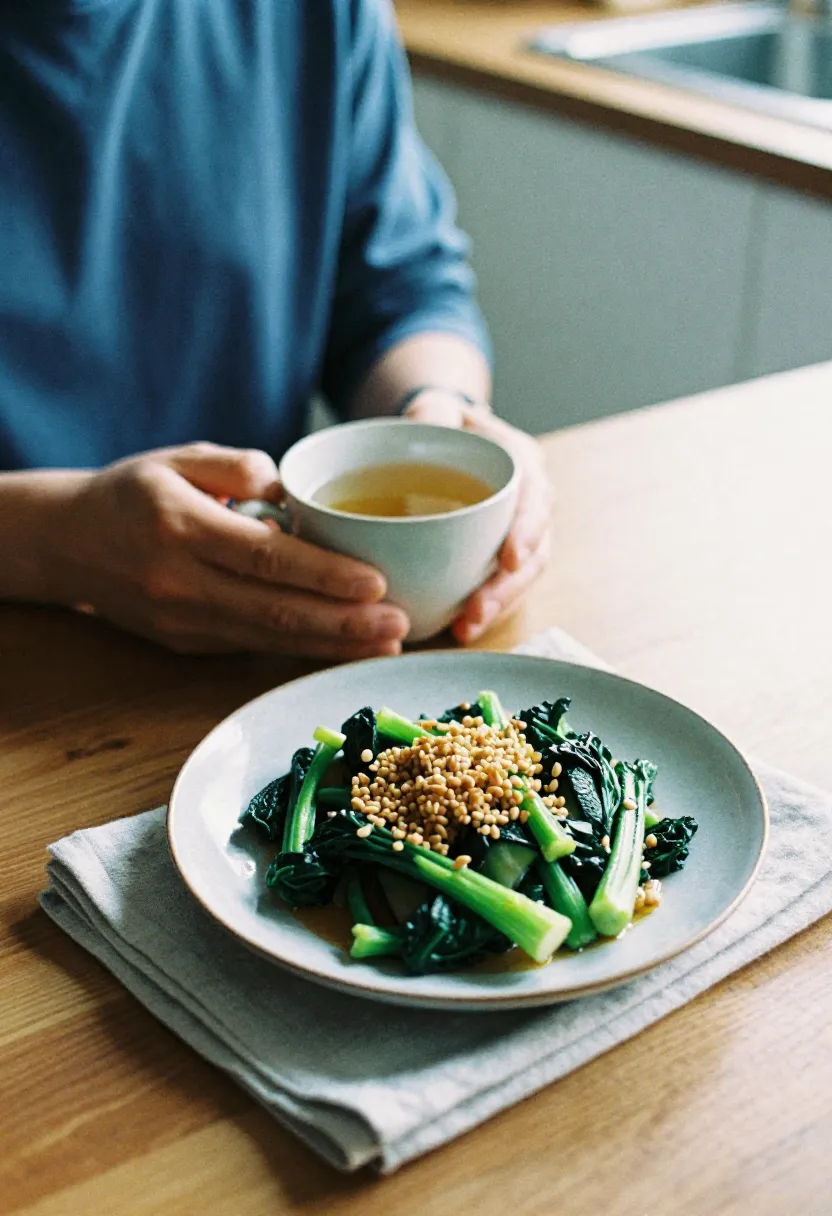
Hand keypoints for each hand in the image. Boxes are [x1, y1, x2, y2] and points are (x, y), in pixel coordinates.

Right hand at [49, 442, 409, 657]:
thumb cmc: (132, 493)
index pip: (264, 557)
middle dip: (343, 624)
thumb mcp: (177, 457)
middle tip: (400, 627)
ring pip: (268, 638)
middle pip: (274, 610)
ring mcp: (182, 621)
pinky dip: (300, 650)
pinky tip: (340, 648)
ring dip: (331, 646)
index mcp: (180, 526)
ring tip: (385, 646)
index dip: (324, 574)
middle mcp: (180, 581)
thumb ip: (235, 464)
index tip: (376, 583)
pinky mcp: (187, 644)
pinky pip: (253, 648)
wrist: (66, 544)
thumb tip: (289, 490)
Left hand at [404, 395, 551, 642]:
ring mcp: (516, 536)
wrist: (438, 443)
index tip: (509, 559)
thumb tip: (428, 422)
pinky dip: (481, 610)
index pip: (536, 497)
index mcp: (521, 462)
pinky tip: (455, 630)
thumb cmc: (438, 425)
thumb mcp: (433, 409)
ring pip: (520, 579)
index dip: (527, 530)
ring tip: (464, 631)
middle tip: (476, 613)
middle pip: (534, 552)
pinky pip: (499, 589)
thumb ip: (432, 413)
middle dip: (507, 588)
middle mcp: (529, 503)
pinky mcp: (497, 560)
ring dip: (496, 608)